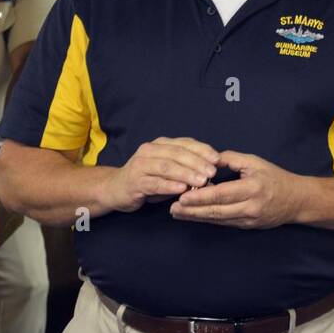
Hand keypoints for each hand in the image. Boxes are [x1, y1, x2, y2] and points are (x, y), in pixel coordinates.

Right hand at [100, 137, 218, 213]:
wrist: (115, 189)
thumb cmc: (147, 179)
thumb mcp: (169, 171)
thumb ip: (186, 169)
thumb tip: (210, 176)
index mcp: (160, 144)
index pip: (185, 143)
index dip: (202, 150)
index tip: (217, 159)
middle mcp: (149, 151)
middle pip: (177, 154)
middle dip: (197, 162)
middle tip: (212, 172)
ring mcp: (140, 165)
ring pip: (166, 167)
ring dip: (186, 173)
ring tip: (201, 181)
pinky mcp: (134, 182)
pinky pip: (154, 183)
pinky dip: (169, 185)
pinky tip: (181, 189)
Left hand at [170, 150, 309, 229]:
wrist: (296, 200)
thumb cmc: (275, 177)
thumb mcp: (255, 162)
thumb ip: (231, 159)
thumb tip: (209, 159)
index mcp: (252, 188)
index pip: (222, 194)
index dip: (201, 197)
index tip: (182, 195)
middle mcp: (250, 207)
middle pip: (216, 211)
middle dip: (192, 210)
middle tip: (172, 207)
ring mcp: (248, 219)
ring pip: (218, 220)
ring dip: (196, 217)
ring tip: (177, 213)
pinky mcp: (246, 226)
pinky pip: (223, 222)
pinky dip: (207, 219)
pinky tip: (194, 215)